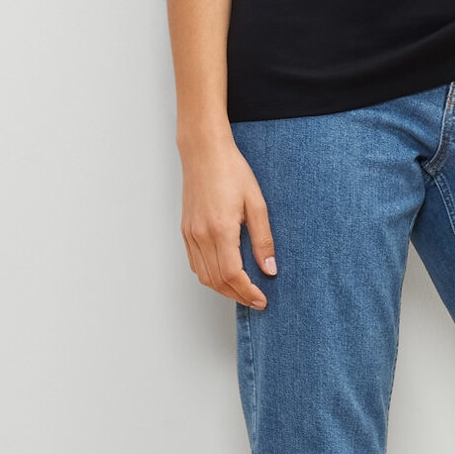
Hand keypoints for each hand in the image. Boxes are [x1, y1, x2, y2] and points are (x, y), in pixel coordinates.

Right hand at [180, 135, 274, 308]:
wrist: (204, 152)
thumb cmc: (231, 171)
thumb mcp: (256, 204)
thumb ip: (263, 239)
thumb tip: (269, 268)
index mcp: (220, 230)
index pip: (232, 275)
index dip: (248, 292)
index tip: (262, 299)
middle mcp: (201, 235)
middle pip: (217, 281)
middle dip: (237, 295)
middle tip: (256, 300)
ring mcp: (190, 234)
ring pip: (203, 276)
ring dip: (223, 289)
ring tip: (242, 291)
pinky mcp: (185, 231)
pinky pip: (195, 263)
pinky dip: (209, 276)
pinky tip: (223, 274)